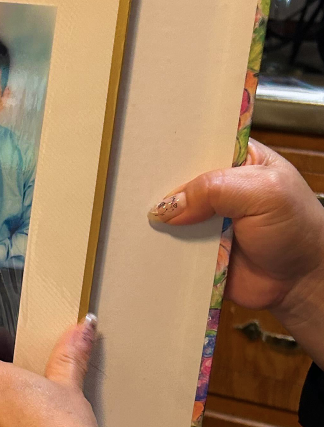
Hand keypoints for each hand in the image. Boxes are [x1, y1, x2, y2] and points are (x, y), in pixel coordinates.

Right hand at [149, 139, 323, 361]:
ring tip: (129, 217)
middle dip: (157, 187)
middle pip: (177, 181)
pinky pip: (171, 246)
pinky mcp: (197, 250)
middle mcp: (217, 187)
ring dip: (156, 221)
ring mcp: (205, 219)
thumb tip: (166, 207)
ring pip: (170, 216)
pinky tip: (143, 244)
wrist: (299, 282)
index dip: (173, 149)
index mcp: (236, 159)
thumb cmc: (296, 229)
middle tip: (130, 188)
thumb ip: (215, 189)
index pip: (197, 145)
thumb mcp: (263, 192)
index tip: (144, 152)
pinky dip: (160, 248)